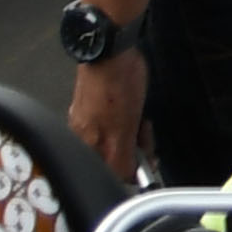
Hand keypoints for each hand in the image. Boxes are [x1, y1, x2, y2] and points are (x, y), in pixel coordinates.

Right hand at [67, 48, 151, 182]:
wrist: (109, 50)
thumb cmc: (117, 86)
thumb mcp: (124, 128)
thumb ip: (122, 158)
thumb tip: (125, 180)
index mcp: (85, 145)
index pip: (110, 174)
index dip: (133, 169)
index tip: (149, 159)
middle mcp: (82, 136)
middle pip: (113, 158)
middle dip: (135, 150)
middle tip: (145, 133)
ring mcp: (86, 119)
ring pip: (115, 140)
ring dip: (133, 134)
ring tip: (141, 119)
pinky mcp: (93, 105)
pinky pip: (114, 123)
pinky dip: (127, 121)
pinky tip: (134, 110)